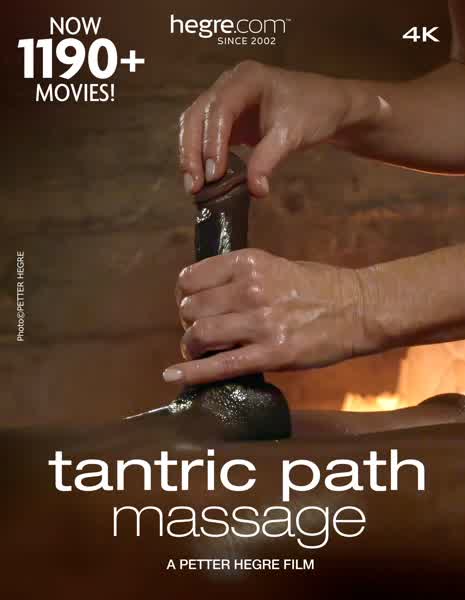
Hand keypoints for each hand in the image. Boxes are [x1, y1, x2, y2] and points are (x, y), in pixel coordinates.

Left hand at [162, 249, 365, 384]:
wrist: (359, 308)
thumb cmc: (318, 287)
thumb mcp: (274, 266)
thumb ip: (238, 278)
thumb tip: (204, 299)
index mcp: (248, 263)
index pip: (190, 279)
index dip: (184, 296)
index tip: (190, 306)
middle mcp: (249, 289)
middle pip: (191, 309)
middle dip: (187, 323)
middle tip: (198, 332)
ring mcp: (260, 322)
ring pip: (199, 335)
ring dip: (190, 346)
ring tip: (196, 351)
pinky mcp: (272, 353)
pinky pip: (221, 366)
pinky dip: (191, 372)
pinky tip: (172, 376)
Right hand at [179, 60, 388, 196]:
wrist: (329, 108)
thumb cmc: (314, 112)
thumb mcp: (292, 135)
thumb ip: (269, 160)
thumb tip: (254, 189)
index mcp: (246, 79)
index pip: (219, 109)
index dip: (212, 142)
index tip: (215, 174)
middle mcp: (229, 85)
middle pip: (197, 116)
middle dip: (192, 152)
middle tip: (195, 185)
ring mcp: (226, 100)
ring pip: (195, 125)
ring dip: (191, 155)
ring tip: (194, 186)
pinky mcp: (228, 118)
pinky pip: (205, 134)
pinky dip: (201, 156)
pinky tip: (204, 178)